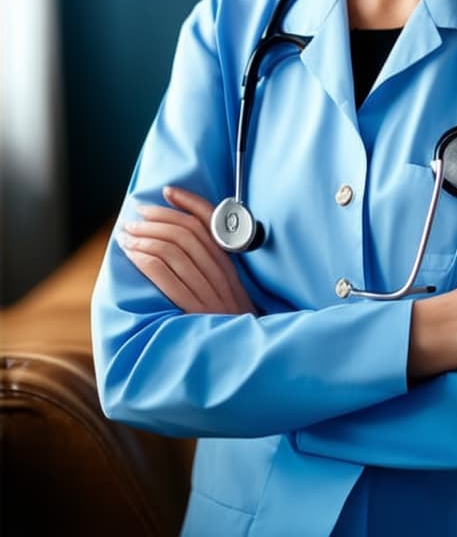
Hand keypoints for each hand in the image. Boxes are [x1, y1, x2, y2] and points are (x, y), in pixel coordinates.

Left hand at [119, 186, 256, 315]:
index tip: (167, 191)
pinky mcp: (194, 311)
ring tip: (126, 234)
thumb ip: (213, 264)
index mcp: (230, 263)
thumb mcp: (229, 288)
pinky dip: (146, 261)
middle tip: (136, 215)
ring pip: (173, 251)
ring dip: (144, 237)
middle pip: (187, 233)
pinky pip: (166, 278)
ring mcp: (209, 293)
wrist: (240, 356)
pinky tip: (131, 254)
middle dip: (157, 218)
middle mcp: (221, 274)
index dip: (188, 201)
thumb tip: (181, 239)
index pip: (211, 222)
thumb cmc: (229, 321)